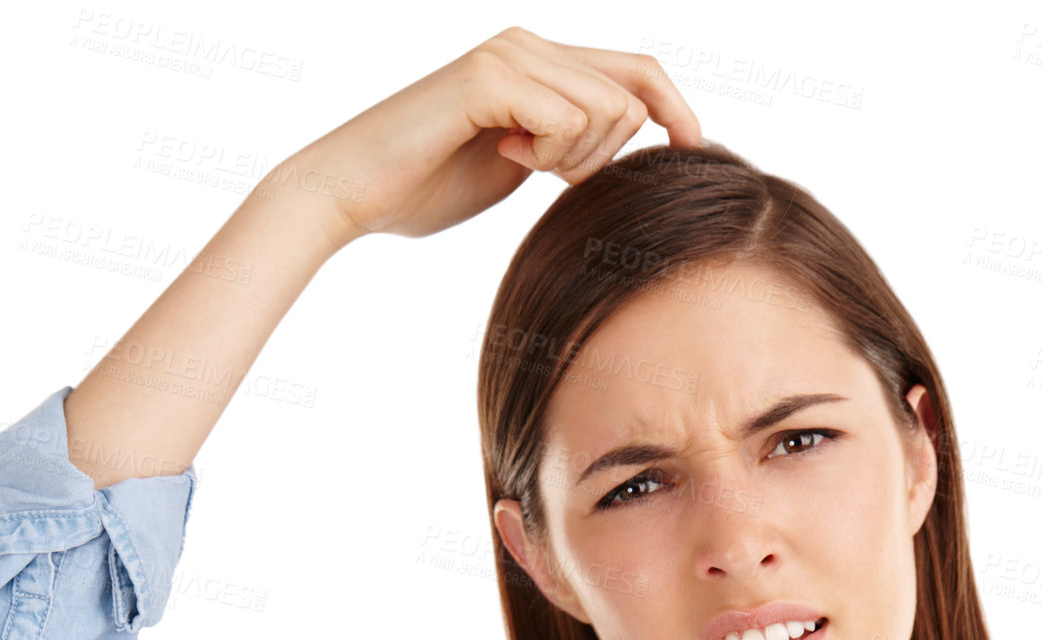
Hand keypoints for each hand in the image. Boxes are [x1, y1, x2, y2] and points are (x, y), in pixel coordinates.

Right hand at [274, 26, 703, 244]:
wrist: (350, 194)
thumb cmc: (425, 187)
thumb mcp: (519, 163)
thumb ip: (567, 143)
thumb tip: (628, 137)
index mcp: (538, 61)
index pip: (637, 70)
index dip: (676, 108)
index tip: (691, 149)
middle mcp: (527, 43)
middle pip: (632, 94)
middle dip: (605, 153)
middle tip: (542, 170)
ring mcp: (508, 54)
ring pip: (608, 110)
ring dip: (573, 157)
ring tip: (515, 161)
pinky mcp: (488, 77)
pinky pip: (568, 118)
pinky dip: (548, 153)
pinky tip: (501, 155)